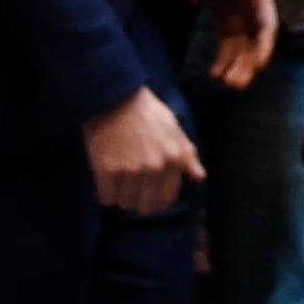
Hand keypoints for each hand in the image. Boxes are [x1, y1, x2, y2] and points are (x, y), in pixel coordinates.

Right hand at [80, 86, 203, 213]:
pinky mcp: (108, 170)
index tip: (147, 195)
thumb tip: (199, 177)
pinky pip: (106, 198)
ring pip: (125, 203)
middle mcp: (155, 168)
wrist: (114, 97)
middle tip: (130, 191)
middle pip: (146, 206)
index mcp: (173, 159)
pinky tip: (105, 183)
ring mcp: (131, 171)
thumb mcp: (173, 128)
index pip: (167, 198)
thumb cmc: (145, 111)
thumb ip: (187, 155)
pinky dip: (104, 194)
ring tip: (117, 183)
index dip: (156, 200)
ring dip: (121, 197)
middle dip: (139, 201)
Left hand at [197, 0, 276, 91]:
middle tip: (236, 85)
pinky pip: (227, 43)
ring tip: (225, 84)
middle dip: (247, 63)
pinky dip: (223, 59)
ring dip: (235, 65)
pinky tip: (215, 73)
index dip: (263, 46)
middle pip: (254, 41)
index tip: (258, 65)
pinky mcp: (226, 16)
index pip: (267, 26)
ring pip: (241, 46)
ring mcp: (240, 13)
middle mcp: (254, 7)